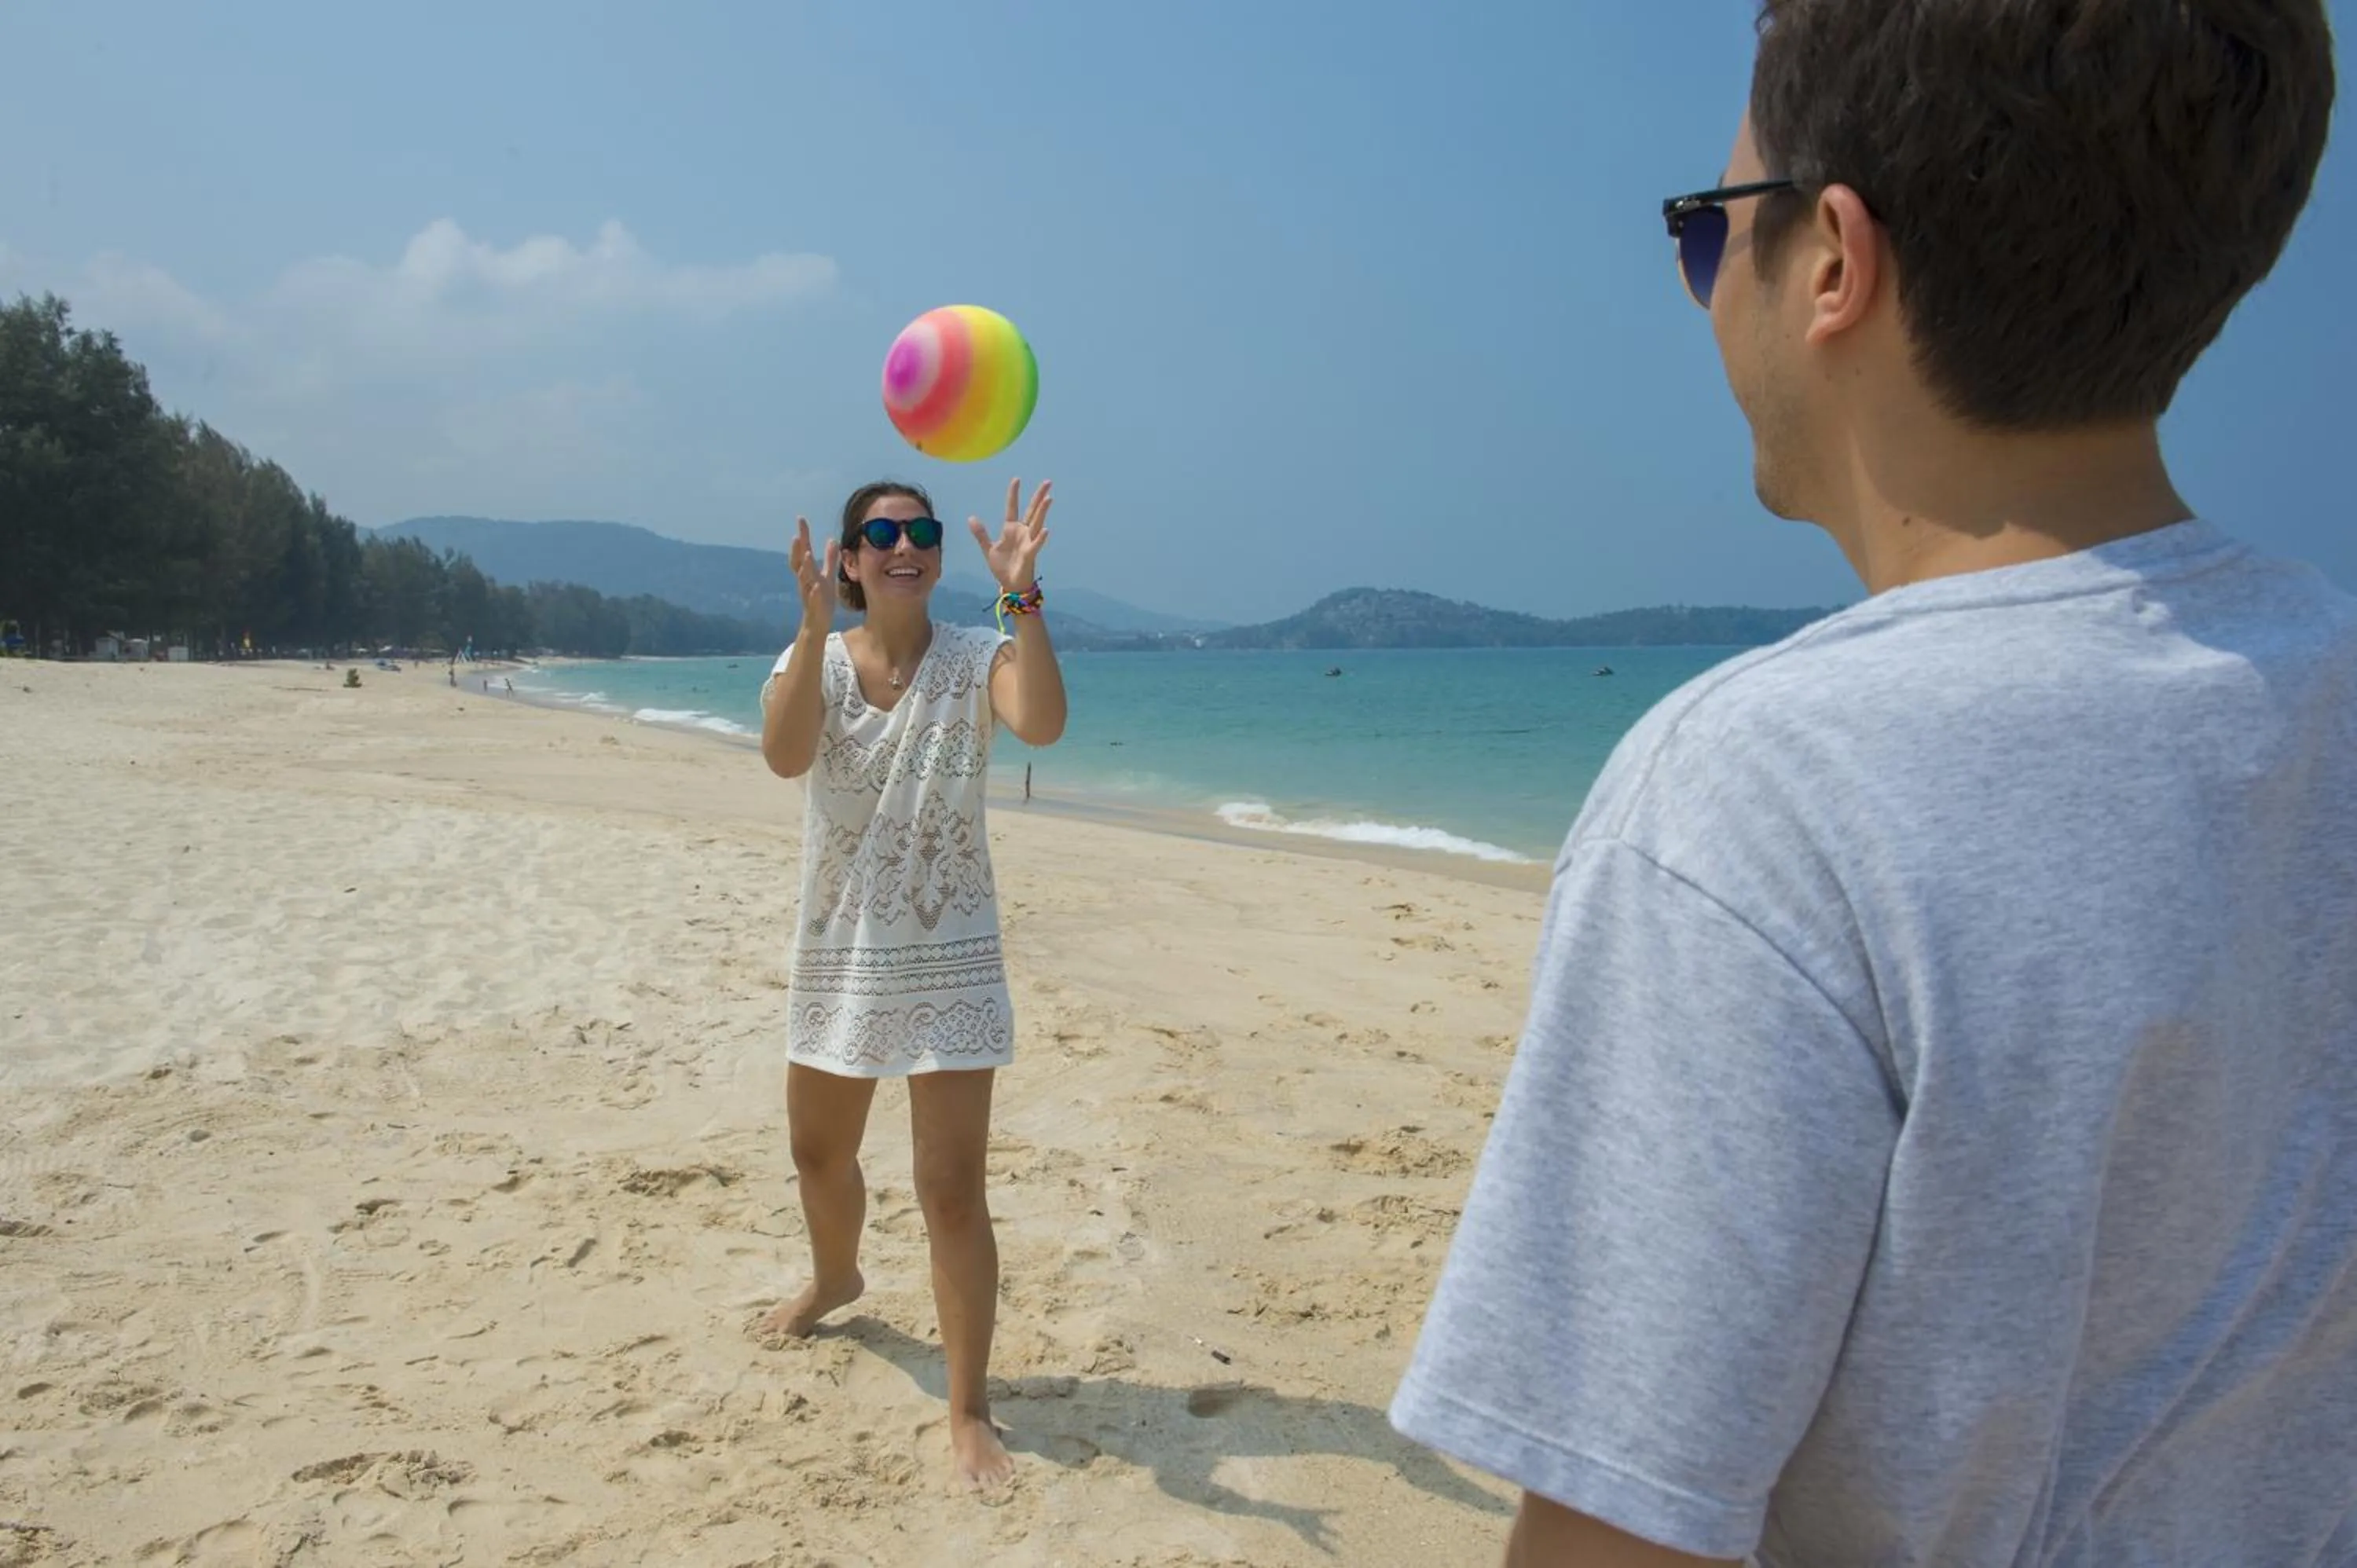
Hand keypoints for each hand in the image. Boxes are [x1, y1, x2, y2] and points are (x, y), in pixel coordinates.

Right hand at [790, 516, 838, 633]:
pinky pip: (813, 598)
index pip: (803, 550)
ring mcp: (808, 592)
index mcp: (809, 572)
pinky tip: (817, 586)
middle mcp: (805, 580)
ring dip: (805, 566)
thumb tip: (832, 540)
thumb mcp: (827, 575)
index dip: (802, 535)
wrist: (818, 622)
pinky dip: (814, 591)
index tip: (801, 519)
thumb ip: (830, 558)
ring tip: (808, 554)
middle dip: (797, 548)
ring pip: (804, 578)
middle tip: (796, 534)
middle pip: (798, 562)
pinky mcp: (814, 605)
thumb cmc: (822, 598)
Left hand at [969, 478, 1051, 593]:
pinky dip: (1040, 537)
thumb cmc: (1002, 566)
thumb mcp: (988, 548)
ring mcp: (1027, 542)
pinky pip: (1036, 544)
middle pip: (1031, 510)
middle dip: (1039, 496)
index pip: (1012, 507)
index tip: (1016, 479)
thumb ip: (981, 533)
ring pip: (1036, 523)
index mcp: (1010, 529)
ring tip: (1049, 498)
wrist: (1010, 584)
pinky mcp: (1030, 554)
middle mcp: (1022, 532)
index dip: (1014, 494)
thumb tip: (971, 517)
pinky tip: (1045, 529)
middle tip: (1048, 482)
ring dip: (1042, 511)